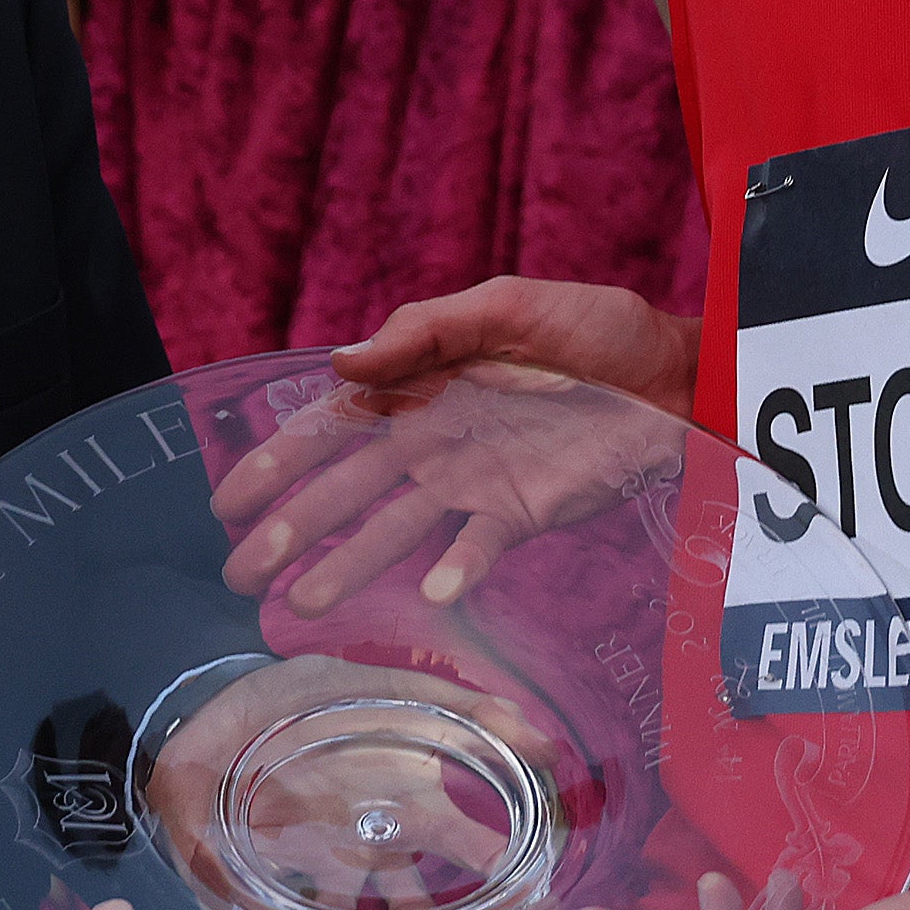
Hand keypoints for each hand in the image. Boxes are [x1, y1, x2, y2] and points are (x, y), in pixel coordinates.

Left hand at [141, 655, 561, 907]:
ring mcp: (313, 877)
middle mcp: (372, 863)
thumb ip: (468, 711)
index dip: (509, 905)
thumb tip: (546, 744)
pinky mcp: (251, 883)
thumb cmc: (318, 697)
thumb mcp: (393, 690)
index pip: (473, 869)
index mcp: (411, 819)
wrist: (225, 699)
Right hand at [216, 326, 695, 612]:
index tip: (229, 502)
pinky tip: (428, 594)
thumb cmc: (596, 332)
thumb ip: (427, 330)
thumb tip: (343, 361)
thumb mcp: (510, 305)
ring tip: (300, 604)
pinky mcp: (523, 514)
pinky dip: (454, 571)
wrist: (680, 375)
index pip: (332, 427)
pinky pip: (477, 550)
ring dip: (348, 566)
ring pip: (395, 531)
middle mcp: (436, 441)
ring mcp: (476, 483)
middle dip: (289, 530)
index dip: (278, 463)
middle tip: (239, 573)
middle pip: (346, 491)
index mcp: (422, 386)